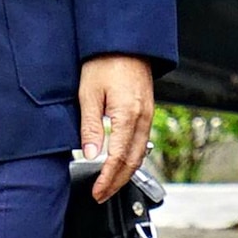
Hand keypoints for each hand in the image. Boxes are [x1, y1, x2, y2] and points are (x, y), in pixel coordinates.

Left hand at [77, 53, 155, 202]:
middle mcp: (143, 118)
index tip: (97, 192)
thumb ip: (91, 127)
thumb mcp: (89, 94)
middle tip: (101, 195)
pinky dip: (132, 158)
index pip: (119, 158)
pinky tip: (121, 161)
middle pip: (133, 161)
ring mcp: (148, 114)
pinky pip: (143, 141)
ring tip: (109, 184)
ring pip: (140, 153)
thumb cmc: (105, 62)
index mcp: (128, 115)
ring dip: (126, 172)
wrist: (125, 41)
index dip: (108, 179)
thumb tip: (91, 155)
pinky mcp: (147, 110)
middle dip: (117, 182)